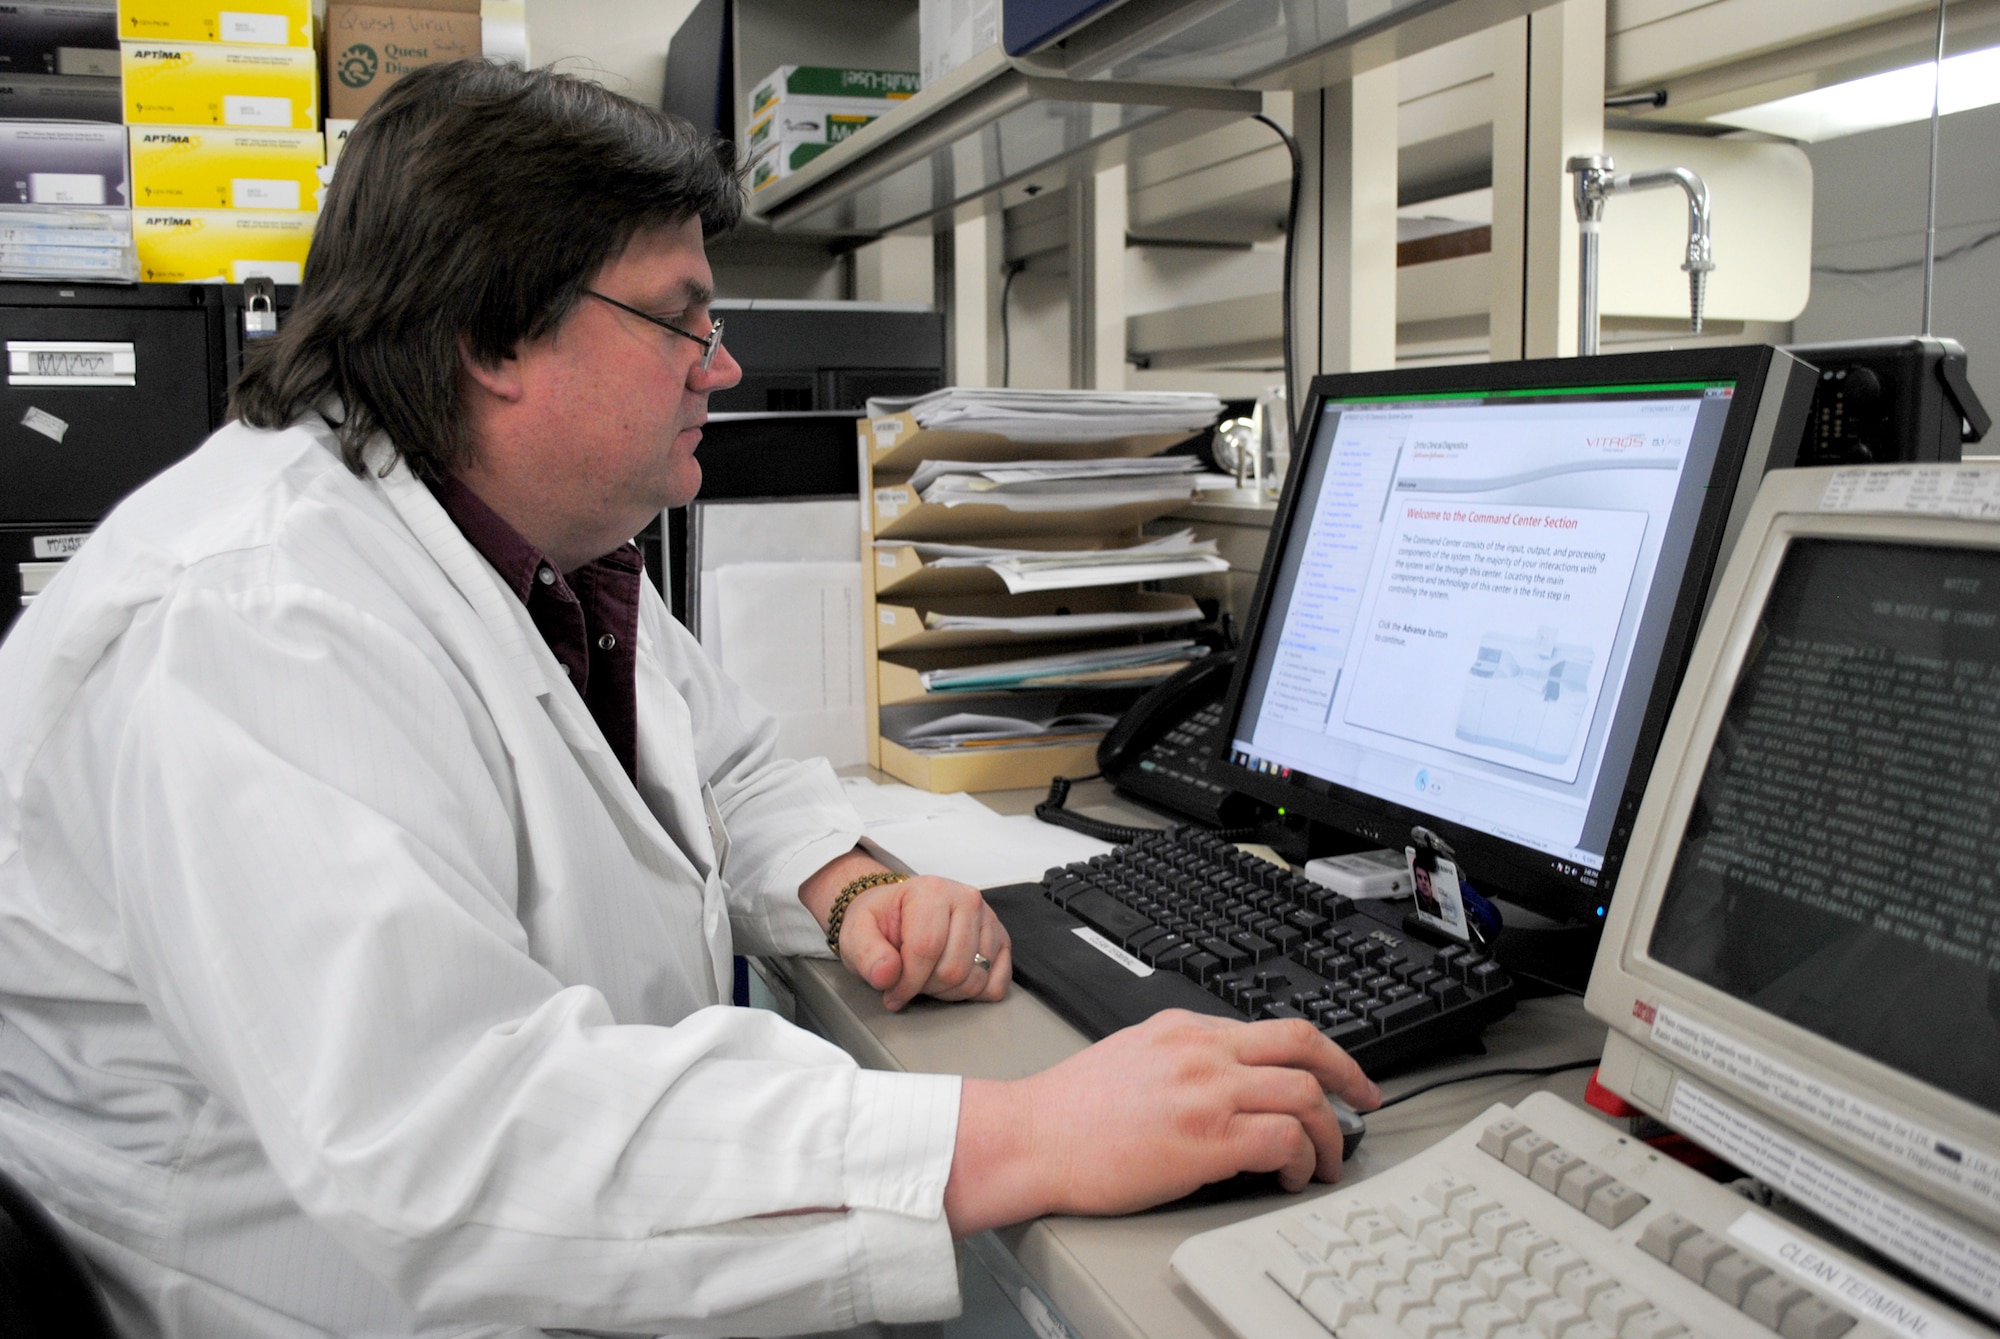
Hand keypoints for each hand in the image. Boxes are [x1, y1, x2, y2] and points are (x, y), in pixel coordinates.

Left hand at [838, 875, 1010, 1010]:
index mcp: (931, 891)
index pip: (926, 949)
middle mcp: (966, 899)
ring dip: (948, 991)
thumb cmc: (881, 922)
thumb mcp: (857, 934)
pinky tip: (954, 982)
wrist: (899, 911)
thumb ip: (867, 954)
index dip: (907, 982)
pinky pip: (997, 982)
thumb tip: (886, 975)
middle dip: (927, 987)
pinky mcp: (1001, 938)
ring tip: (929, 977)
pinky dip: (975, 992)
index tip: (892, 993)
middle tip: (910, 981)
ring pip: (975, 979)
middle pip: (954, 968)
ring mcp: (988, 919)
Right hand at [943, 1010, 1379, 1233]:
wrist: (1030, 1138)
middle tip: (1366, 1104)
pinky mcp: (1207, 1141)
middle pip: (1304, 1047)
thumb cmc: (1069, 1112)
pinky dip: (1301, 1160)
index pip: (1273, 1028)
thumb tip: (1229, 1082)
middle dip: (1350, 1077)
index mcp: (1184, 1028)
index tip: (1340, 1074)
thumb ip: (1184, 1059)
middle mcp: (1202, 1051)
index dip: (1321, 1052)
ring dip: (1329, 1133)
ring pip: (1304, 1094)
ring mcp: (1207, 1093)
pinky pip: (1283, 1142)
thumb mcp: (1132, 1056)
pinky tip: (1292, 1177)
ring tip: (1326, 1161)